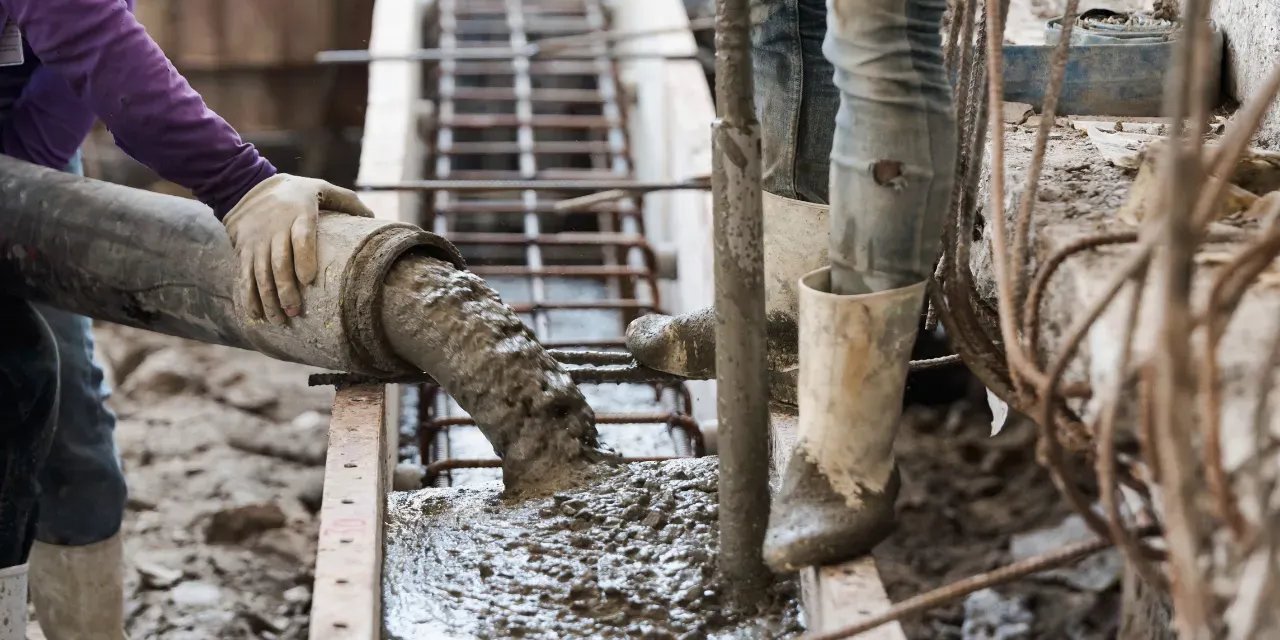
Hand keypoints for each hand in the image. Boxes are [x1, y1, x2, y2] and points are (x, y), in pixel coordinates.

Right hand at [223, 174, 373, 323]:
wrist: (248, 185)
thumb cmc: (296, 192)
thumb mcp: (321, 188)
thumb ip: (346, 200)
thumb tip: (372, 217)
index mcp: (299, 214)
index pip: (301, 236)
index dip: (303, 258)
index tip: (308, 280)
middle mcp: (275, 228)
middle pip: (279, 261)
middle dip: (285, 288)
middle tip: (294, 311)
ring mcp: (258, 241)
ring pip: (261, 272)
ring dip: (268, 298)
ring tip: (280, 320)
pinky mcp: (244, 249)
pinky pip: (245, 274)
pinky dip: (249, 296)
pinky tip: (257, 314)